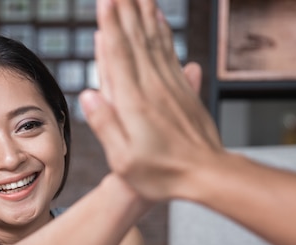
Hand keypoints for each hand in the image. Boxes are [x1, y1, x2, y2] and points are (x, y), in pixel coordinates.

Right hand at [80, 0, 221, 201]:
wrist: (207, 175)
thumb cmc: (163, 174)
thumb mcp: (125, 160)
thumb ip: (106, 125)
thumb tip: (88, 95)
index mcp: (134, 104)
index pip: (119, 56)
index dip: (111, 26)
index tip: (106, 1)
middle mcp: (153, 88)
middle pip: (136, 40)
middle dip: (126, 10)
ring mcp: (171, 87)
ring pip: (155, 41)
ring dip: (145, 14)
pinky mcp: (184, 90)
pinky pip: (170, 54)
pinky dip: (164, 33)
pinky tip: (159, 20)